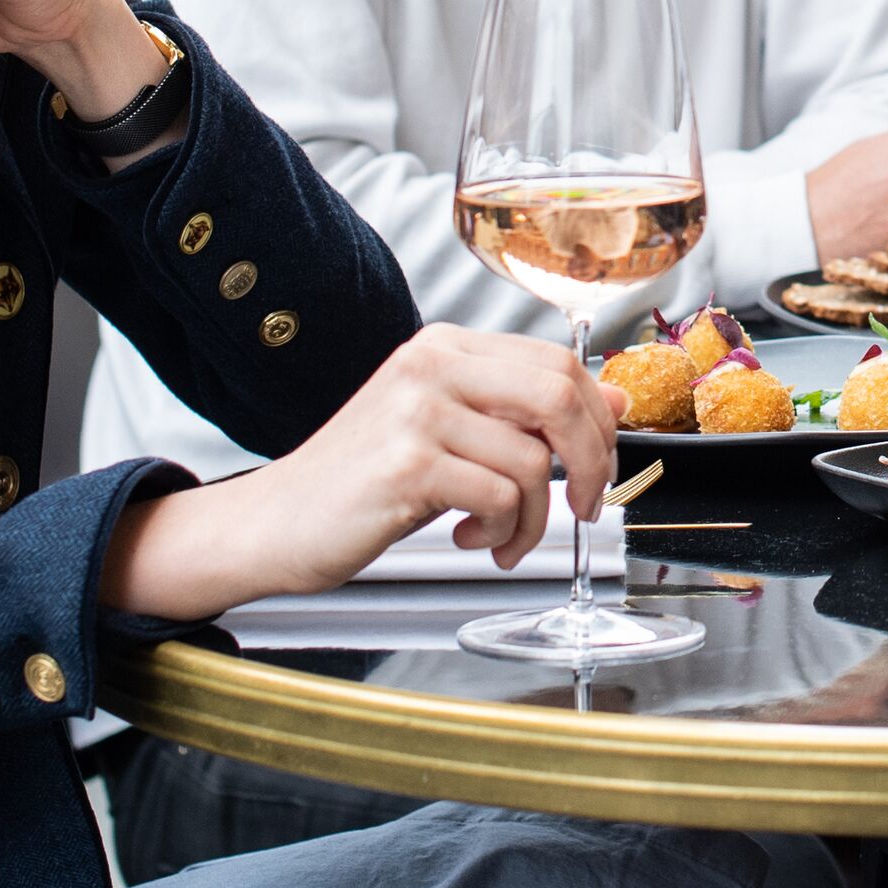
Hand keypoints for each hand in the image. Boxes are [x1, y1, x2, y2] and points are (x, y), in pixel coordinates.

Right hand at [98, 323, 628, 620]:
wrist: (273, 524)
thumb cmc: (361, 482)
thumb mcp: (451, 433)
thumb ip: (523, 413)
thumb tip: (614, 400)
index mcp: (444, 348)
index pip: (557, 362)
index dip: (596, 419)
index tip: (597, 465)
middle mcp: (431, 365)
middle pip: (558, 394)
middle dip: (591, 460)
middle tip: (584, 506)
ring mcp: (417, 410)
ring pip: (533, 459)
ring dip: (534, 518)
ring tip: (500, 537)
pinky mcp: (407, 463)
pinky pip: (500, 498)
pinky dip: (501, 533)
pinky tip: (469, 539)